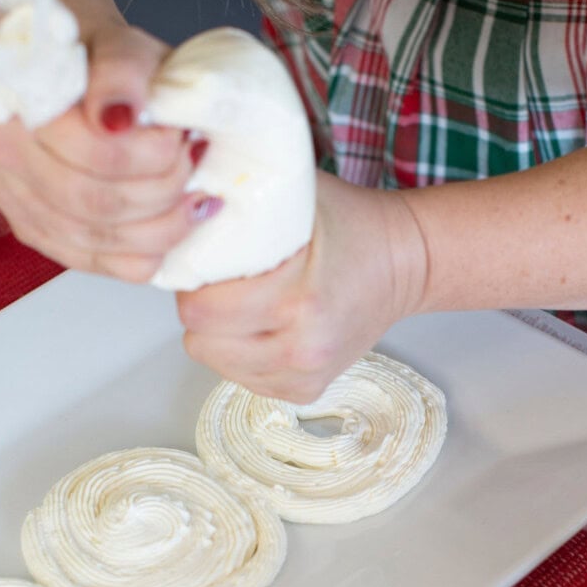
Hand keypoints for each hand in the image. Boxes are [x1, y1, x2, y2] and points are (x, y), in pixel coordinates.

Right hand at [0, 22, 211, 281]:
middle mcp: (10, 161)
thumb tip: (117, 114)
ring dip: (165, 226)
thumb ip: (121, 74)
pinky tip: (171, 226)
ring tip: (193, 198)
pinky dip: (149, 252)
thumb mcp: (124, 48)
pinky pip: (105, 266)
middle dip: (164, 191)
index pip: (97, 156)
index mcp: (22, 109)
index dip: (154, 155)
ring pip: (105, 242)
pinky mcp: (44, 238)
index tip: (181, 136)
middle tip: (192, 166)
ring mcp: (23, 206)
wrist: (80, 78)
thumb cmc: (101, 64)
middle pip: (100, 205)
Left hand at [177, 170, 427, 402]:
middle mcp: (303, 346)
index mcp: (299, 300)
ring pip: (216, 363)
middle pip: (200, 341)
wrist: (404, 262)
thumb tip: (182, 205)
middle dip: (202, 309)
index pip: (200, 309)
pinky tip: (265, 327)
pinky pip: (242, 378)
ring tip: (246, 305)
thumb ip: (240, 202)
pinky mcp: (306, 390)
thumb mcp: (295, 196)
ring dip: (220, 334)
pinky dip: (242, 354)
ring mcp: (305, 374)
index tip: (206, 264)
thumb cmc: (352, 224)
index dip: (193, 282)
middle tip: (223, 284)